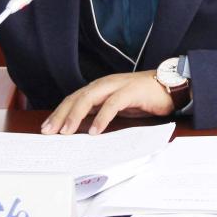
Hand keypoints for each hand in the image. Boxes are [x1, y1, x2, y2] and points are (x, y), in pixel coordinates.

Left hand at [41, 71, 173, 135]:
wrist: (170, 86)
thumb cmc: (143, 97)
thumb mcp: (117, 106)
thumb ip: (99, 112)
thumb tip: (81, 127)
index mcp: (100, 88)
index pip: (74, 99)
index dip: (59, 113)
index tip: (46, 128)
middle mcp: (105, 84)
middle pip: (77, 98)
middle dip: (61, 115)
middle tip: (49, 131)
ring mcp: (117, 85)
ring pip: (90, 98)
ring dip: (76, 115)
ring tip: (66, 131)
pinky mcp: (130, 91)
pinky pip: (112, 104)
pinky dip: (102, 117)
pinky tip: (94, 130)